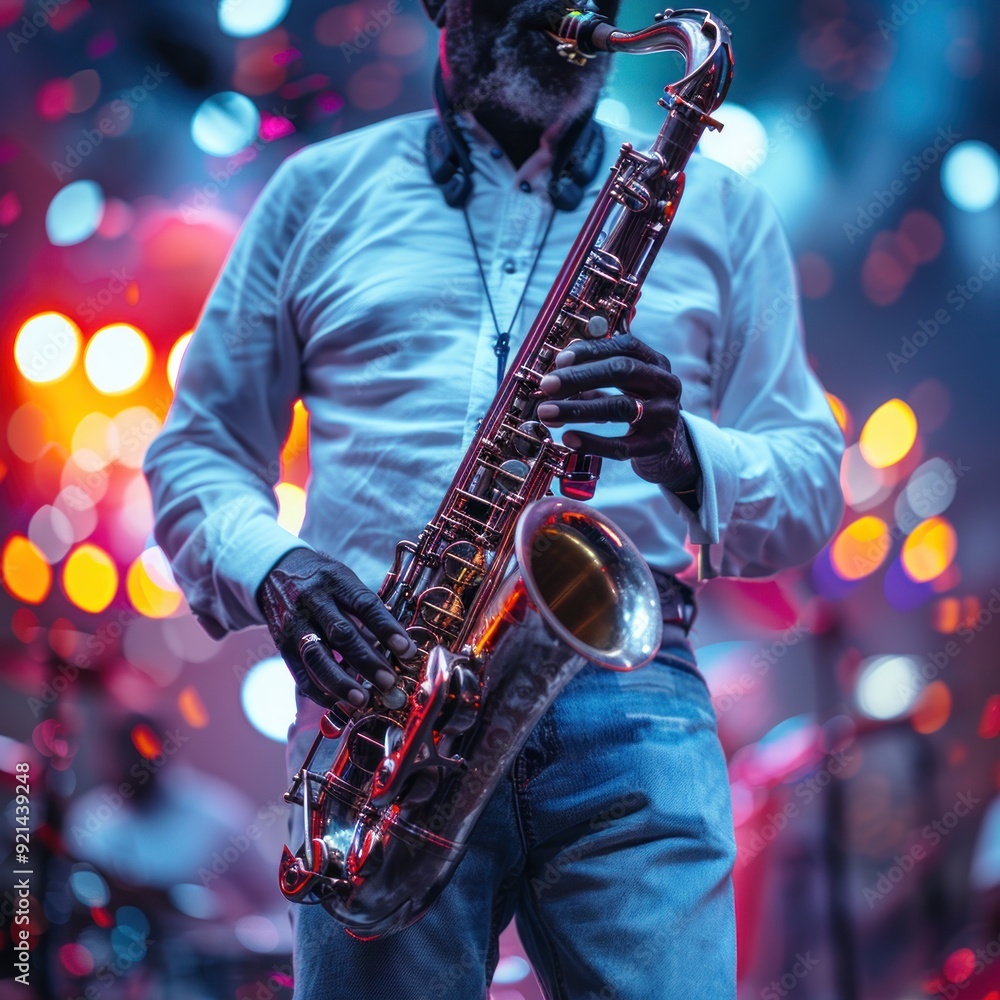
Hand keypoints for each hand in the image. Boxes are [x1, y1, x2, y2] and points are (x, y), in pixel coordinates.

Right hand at [256, 548, 416, 709]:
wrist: (275, 572)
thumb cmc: (324, 581)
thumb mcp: (345, 581)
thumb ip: (367, 611)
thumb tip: (398, 647)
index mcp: (337, 581)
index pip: (366, 606)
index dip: (388, 630)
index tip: (408, 651)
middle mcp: (313, 601)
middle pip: (342, 634)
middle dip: (368, 662)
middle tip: (390, 683)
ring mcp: (295, 623)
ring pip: (318, 656)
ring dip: (341, 682)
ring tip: (363, 701)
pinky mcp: (282, 644)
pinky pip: (300, 673)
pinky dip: (320, 691)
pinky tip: (339, 704)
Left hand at [536, 332, 701, 497]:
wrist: (669, 447)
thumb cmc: (638, 407)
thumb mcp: (624, 385)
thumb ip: (595, 376)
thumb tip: (555, 374)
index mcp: (655, 362)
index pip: (625, 346)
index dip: (590, 351)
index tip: (560, 360)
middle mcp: (665, 384)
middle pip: (622, 371)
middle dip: (580, 377)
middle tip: (547, 386)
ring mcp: (664, 415)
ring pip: (620, 407)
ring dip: (579, 409)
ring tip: (547, 413)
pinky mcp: (658, 445)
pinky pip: (622, 445)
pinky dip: (592, 442)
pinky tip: (569, 439)